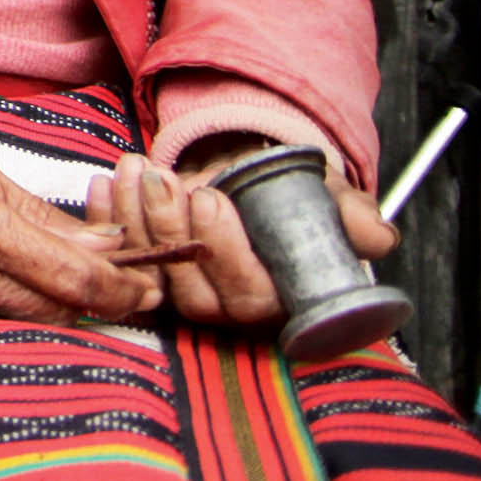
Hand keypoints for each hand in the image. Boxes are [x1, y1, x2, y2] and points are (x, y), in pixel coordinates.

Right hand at [0, 123, 162, 325]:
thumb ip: (41, 217)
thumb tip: (107, 249)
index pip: (73, 279)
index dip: (126, 290)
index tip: (151, 284)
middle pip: (61, 313)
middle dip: (106, 304)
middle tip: (133, 288)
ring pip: (32, 328)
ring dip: (68, 312)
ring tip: (88, 289)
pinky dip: (26, 317)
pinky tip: (35, 297)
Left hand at [86, 144, 396, 328]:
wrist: (251, 175)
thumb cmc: (294, 195)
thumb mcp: (331, 200)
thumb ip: (353, 218)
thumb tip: (375, 237)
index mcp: (281, 302)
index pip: (253, 298)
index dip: (227, 253)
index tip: (212, 198)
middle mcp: (232, 311)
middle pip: (196, 293)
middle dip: (174, 231)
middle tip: (166, 180)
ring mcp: (187, 297)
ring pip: (155, 277)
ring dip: (138, 220)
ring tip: (137, 169)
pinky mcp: (151, 278)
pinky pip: (124, 262)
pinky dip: (109, 220)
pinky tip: (105, 183)